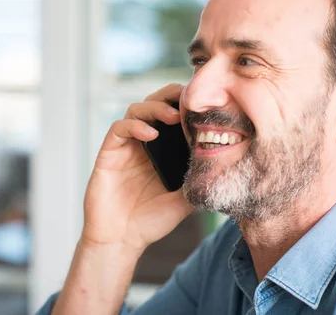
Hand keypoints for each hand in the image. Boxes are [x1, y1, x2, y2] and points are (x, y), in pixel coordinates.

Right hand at [81, 84, 193, 252]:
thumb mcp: (185, 199)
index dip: (188, 104)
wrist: (121, 240)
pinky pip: (119, 128)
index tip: (206, 103)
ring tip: (173, 116)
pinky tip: (151, 134)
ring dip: (156, 107)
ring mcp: (127, 146)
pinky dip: (135, 126)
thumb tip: (226, 164)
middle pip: (156, 102)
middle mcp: (145, 142)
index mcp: (163, 149)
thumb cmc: (151, 221)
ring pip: (137, 109)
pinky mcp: (109, 152)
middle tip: (189, 98)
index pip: (175, 114)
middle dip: (172, 95)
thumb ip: (199, 179)